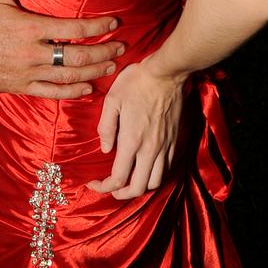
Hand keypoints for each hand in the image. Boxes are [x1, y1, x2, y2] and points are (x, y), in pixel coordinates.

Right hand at [0, 0, 122, 98]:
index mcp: (30, 28)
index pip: (73, 29)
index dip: (97, 27)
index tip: (113, 23)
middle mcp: (32, 53)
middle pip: (77, 56)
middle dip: (103, 52)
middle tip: (122, 48)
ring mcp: (28, 73)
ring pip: (69, 77)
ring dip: (94, 72)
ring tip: (112, 67)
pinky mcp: (21, 87)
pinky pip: (52, 92)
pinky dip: (72, 92)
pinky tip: (87, 89)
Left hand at [86, 59, 184, 198]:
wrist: (166, 73)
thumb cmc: (136, 82)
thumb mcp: (112, 99)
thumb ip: (106, 127)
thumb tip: (105, 148)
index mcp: (132, 141)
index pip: (118, 177)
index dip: (104, 186)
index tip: (93, 182)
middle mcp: (150, 149)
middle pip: (138, 188)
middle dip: (121, 194)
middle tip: (110, 188)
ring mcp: (165, 146)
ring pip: (155, 182)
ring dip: (139, 187)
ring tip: (128, 181)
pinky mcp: (174, 140)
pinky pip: (166, 168)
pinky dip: (154, 175)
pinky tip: (145, 167)